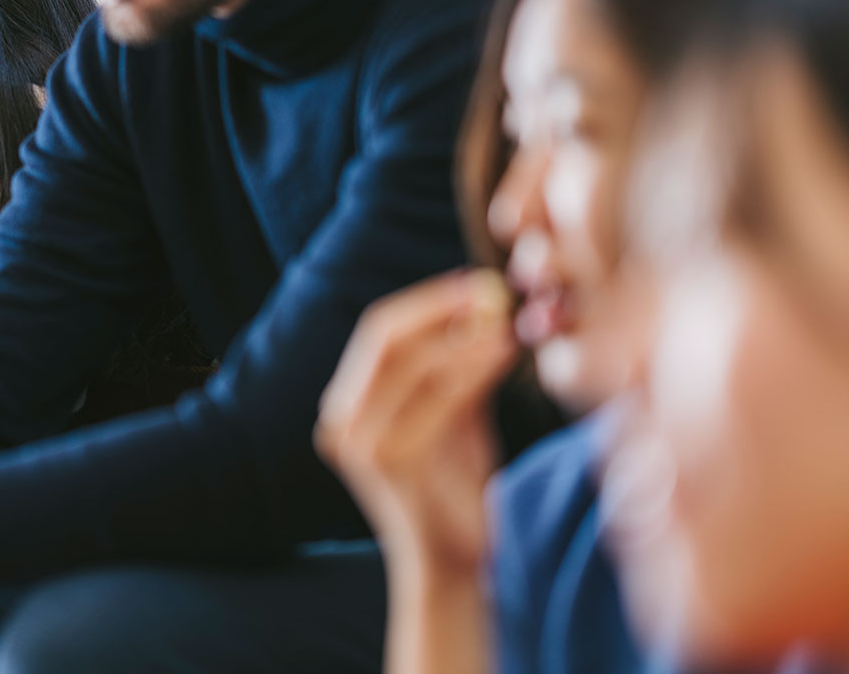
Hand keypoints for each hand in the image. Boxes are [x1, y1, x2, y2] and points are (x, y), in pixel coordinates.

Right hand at [316, 269, 515, 574]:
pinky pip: (435, 399)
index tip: (476, 285)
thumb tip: (485, 309)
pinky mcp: (388, 461)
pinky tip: (503, 353)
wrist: (452, 563)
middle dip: (439, 307)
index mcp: (347, 404)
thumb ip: (455, 368)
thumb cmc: (455, 488)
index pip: (378, 332)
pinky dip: (472, 368)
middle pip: (383, 336)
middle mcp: (341, 419)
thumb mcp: (453, 416)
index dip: (427, 301)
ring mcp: (358, 441)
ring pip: (411, 362)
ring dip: (463, 335)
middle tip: (491, 293)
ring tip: (507, 321)